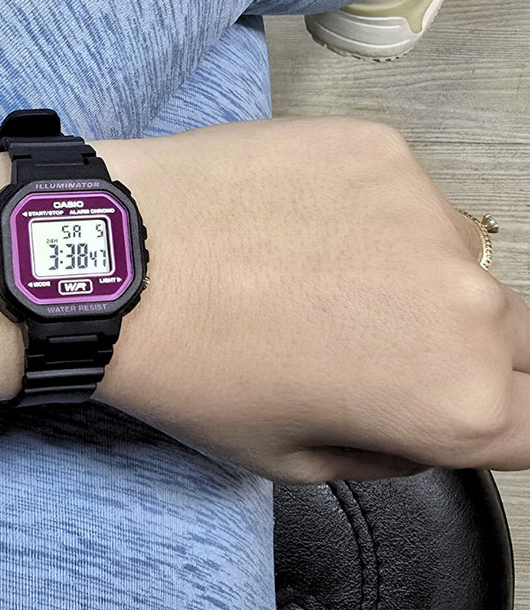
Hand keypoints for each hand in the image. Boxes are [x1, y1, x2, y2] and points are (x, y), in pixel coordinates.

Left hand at [98, 116, 529, 481]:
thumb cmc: (187, 367)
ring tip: (306, 274)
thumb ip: (391, 450)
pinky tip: (287, 223)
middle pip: (510, 338)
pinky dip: (362, 212)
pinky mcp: (383, 150)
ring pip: (454, 257)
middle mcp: (468, 305)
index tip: (465, 407)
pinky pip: (400, 193)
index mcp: (456, 402)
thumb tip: (428, 424)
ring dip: (408, 273)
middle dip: (455, 350)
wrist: (118, 264)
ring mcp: (428, 215)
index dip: (505, 420)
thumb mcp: (291, 459)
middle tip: (363, 342)